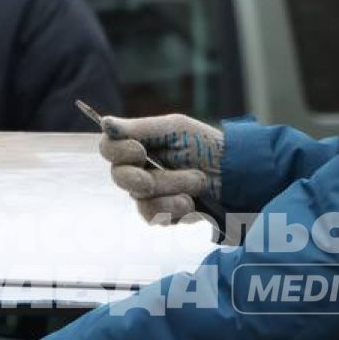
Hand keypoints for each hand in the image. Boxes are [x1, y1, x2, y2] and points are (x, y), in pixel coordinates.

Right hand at [98, 113, 224, 223]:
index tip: (140, 150)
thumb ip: (139, 127)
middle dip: (141, 178)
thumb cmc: (204, 145)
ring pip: (140, 198)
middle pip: (119, 177)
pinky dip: (173, 208)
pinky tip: (190, 203)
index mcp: (137, 145)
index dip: (118, 152)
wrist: (234, 174)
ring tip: (197, 183)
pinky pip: (153, 216)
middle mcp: (137, 170)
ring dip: (170, 189)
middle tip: (153, 179)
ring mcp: (148, 194)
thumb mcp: (174, 128)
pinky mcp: (161, 214)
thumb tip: (104, 123)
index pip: (108, 148)